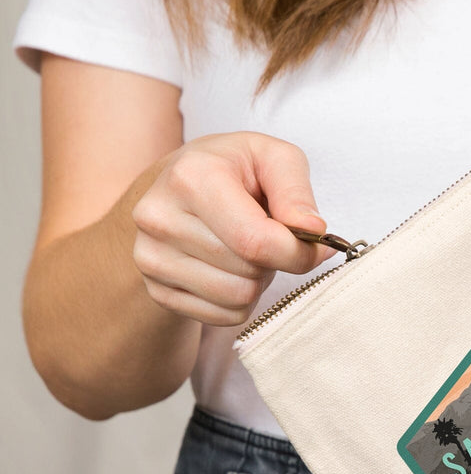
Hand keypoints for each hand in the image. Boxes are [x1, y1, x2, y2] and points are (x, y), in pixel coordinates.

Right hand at [131, 132, 334, 325]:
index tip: (316, 245)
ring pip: (237, 298)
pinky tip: (230, 267)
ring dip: (257, 280)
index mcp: (191, 178)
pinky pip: (223, 316)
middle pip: (248, 271)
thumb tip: (313, 231)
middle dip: (274, 260)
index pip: (256, 241)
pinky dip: (240, 299)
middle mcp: (160, 218)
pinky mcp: (155, 289)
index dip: (298, 252)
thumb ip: (297, 192)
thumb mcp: (273, 158)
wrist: (178, 186)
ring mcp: (151, 257)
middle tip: (267, 234)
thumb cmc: (234, 169)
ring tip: (247, 249)